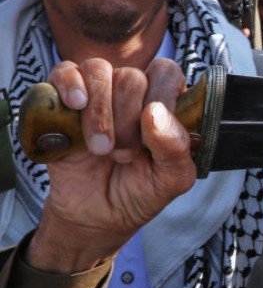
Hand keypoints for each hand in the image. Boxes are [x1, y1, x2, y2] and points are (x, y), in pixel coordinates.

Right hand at [26, 59, 195, 273]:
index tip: (151, 138)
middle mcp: (133, 92)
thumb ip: (176, 147)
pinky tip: (76, 105)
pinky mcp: (62, 101)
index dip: (160, 99)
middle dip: (127, 121)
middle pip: (131, 77)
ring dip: (100, 112)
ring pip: (99, 70)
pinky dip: (69, 85)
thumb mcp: (172, 179)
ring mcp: (98, 93)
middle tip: (124, 156)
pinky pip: (64, 71)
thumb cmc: (140, 191)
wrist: (96, 217)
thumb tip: (155, 112)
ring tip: (100, 148)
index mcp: (165, 103)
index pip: (166, 73)